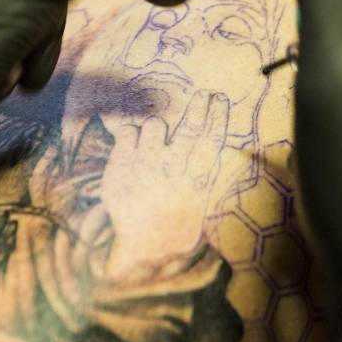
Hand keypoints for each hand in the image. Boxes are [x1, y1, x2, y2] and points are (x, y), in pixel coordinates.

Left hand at [100, 91, 229, 276]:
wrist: (141, 247)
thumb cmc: (174, 223)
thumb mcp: (198, 203)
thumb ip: (205, 173)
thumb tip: (215, 144)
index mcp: (197, 181)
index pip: (212, 141)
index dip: (217, 116)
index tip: (219, 99)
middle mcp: (174, 170)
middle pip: (190, 128)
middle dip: (198, 108)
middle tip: (204, 95)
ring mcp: (146, 165)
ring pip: (154, 124)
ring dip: (156, 127)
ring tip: (154, 142)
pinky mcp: (121, 164)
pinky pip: (128, 131)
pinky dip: (131, 134)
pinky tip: (133, 149)